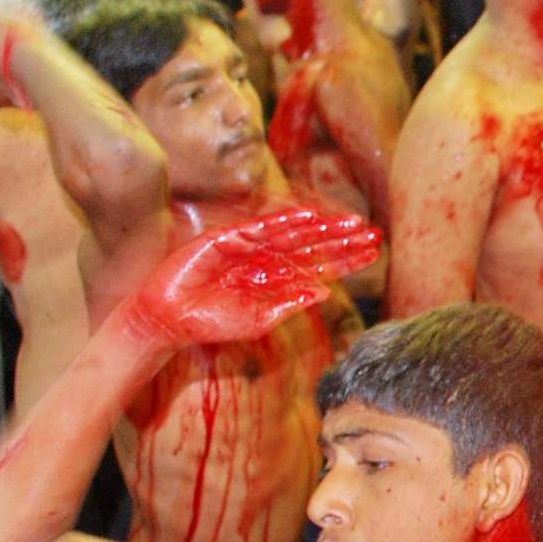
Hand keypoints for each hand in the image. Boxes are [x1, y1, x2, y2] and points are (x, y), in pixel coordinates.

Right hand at [126, 208, 382, 349]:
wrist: (169, 319)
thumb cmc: (211, 323)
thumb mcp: (257, 319)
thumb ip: (289, 304)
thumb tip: (324, 293)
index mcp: (276, 280)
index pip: (317, 266)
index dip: (345, 259)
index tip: (373, 254)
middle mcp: (267, 260)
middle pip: (312, 246)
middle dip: (341, 240)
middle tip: (373, 234)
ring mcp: (248, 247)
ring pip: (292, 234)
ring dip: (321, 228)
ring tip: (350, 225)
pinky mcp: (226, 238)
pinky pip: (259, 228)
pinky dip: (283, 222)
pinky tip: (308, 218)